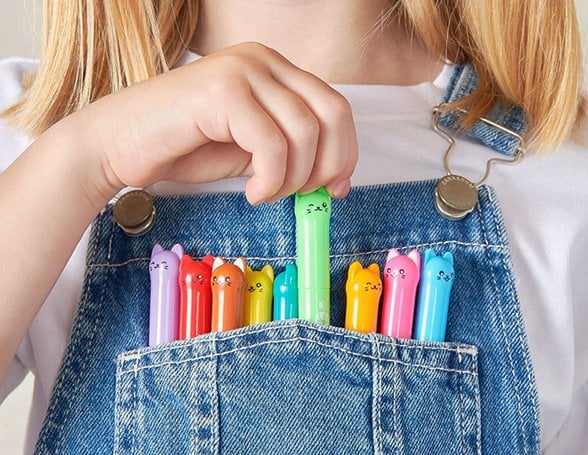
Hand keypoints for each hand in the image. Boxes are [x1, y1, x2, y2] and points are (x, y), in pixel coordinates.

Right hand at [65, 42, 357, 204]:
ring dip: (293, 178)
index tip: (335, 188)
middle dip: (327, 166)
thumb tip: (335, 178)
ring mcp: (242, 70)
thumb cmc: (183, 148)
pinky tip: (251, 192)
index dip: (344, 152)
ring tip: (265, 193)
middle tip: (302, 195)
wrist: (119, 146)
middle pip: (332, 113)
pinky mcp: (222, 91)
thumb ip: (292, 154)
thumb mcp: (252, 150)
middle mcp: (262, 60)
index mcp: (274, 69)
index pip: (335, 106)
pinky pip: (271, 144)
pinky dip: (270, 180)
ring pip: (305, 132)